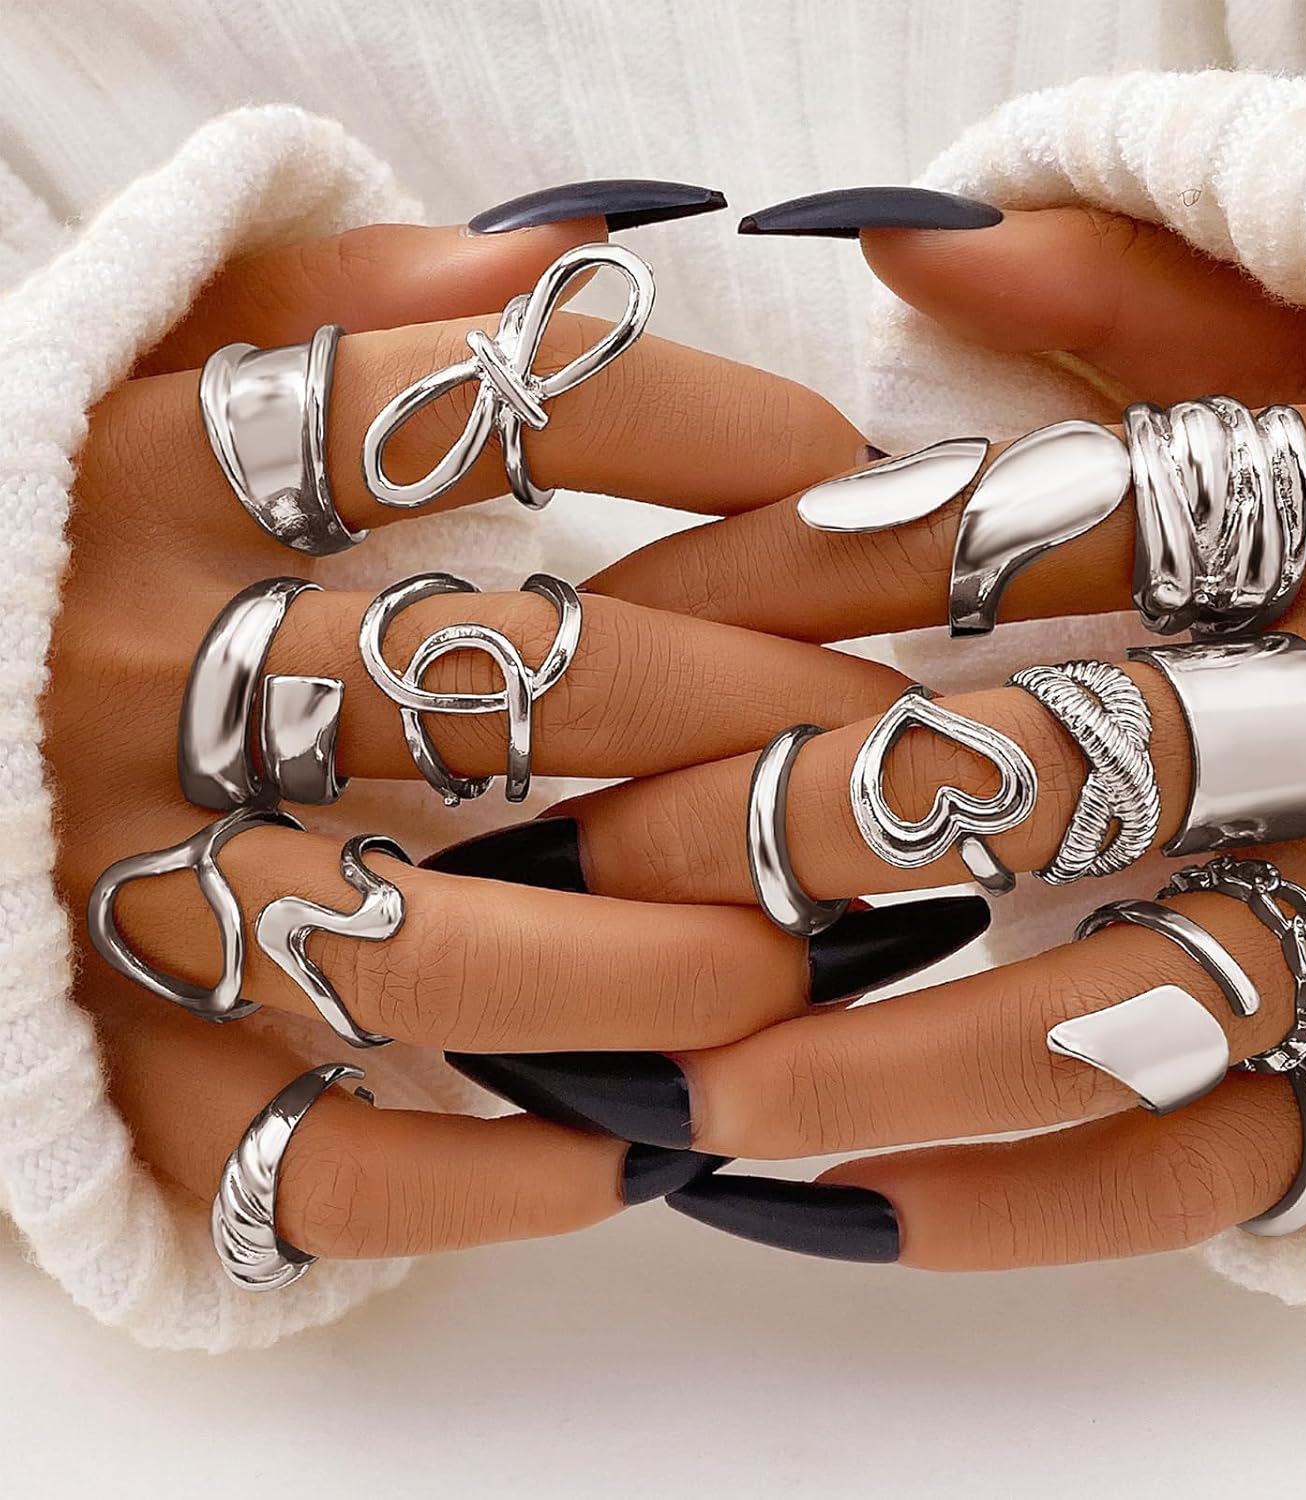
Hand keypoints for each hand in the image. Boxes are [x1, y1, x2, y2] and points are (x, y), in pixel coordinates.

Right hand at [53, 203, 982, 1265]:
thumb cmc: (63, 533)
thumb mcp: (165, 362)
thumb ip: (347, 296)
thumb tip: (567, 264)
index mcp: (159, 476)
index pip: (455, 407)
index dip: (684, 425)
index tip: (844, 470)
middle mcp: (143, 676)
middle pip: (501, 685)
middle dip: (738, 716)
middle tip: (890, 750)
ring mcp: (119, 891)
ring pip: (427, 946)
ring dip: (642, 965)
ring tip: (789, 971)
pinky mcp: (112, 1072)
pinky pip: (310, 1162)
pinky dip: (484, 1179)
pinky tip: (630, 1155)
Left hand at [469, 202, 1305, 1266]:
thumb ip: (1126, 295)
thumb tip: (901, 242)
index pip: (990, 542)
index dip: (765, 587)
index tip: (606, 642)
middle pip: (1022, 774)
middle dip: (772, 826)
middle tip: (592, 862)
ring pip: (1097, 1011)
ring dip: (864, 1065)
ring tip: (680, 1093)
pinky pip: (1201, 1169)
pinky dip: (1017, 1207)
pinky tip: (838, 1213)